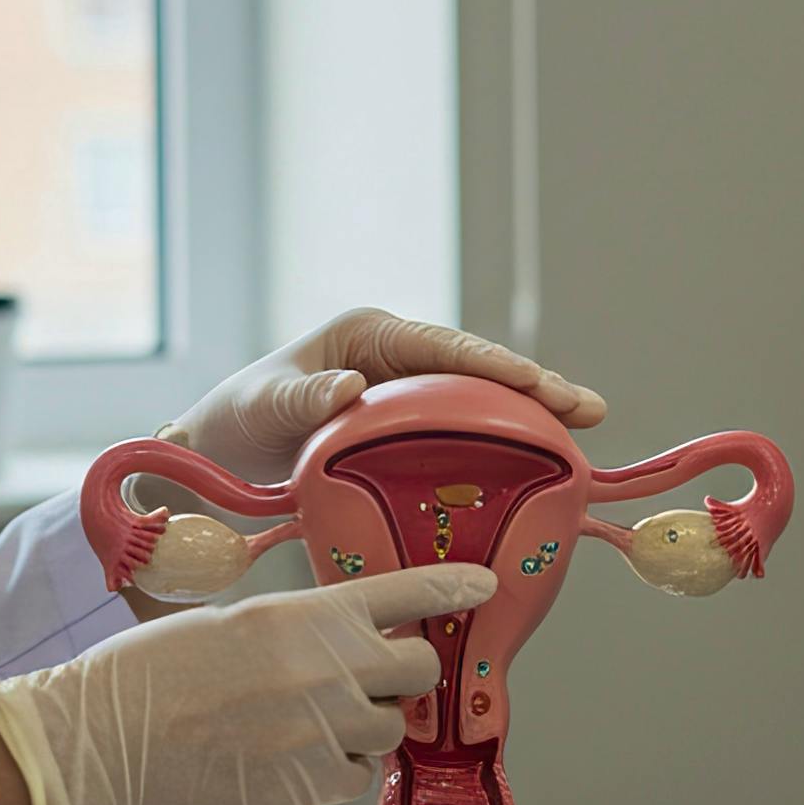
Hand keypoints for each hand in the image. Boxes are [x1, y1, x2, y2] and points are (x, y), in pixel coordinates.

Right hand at [0, 563, 494, 804]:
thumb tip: (336, 647)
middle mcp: (327, 670)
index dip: (451, 590)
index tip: (482, 589)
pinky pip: (355, 779)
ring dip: (362, 727)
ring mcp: (322, 731)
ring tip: (303, 723)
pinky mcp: (307, 786)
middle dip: (403, 676)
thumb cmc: (151, 674)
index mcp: (304, 615)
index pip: (405, 594)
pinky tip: (289, 758)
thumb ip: (298, 630)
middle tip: (369, 682)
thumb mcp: (232, 622)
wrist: (105, 737)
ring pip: (388, 731)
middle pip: (418, 672)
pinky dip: (335, 771)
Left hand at [169, 309, 606, 484]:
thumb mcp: (265, 405)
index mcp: (369, 335)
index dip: (496, 364)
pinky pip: (458, 435)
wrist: (214, 455)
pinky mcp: (404, 430)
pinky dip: (496, 447)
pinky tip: (533, 469)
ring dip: (527, 418)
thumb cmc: (236, 419)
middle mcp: (395, 358)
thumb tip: (348, 387)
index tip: (539, 383)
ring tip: (583, 436)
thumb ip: (303, 396)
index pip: (444, 346)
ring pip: (477, 402)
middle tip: (588, 410)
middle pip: (477, 371)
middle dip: (533, 388)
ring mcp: (404, 395)